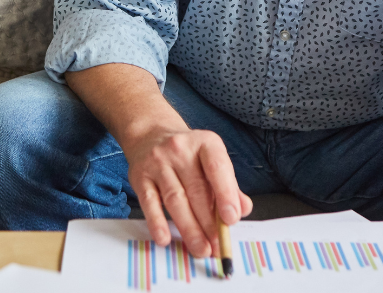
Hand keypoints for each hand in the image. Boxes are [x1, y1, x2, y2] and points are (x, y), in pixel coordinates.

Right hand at [122, 126, 252, 258]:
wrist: (151, 134)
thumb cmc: (188, 154)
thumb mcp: (211, 160)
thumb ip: (229, 185)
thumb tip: (242, 209)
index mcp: (205, 143)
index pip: (217, 167)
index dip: (225, 194)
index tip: (231, 220)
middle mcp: (180, 149)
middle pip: (196, 190)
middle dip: (209, 222)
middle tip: (217, 246)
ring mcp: (158, 162)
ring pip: (175, 199)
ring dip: (189, 228)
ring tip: (200, 248)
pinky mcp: (140, 176)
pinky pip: (149, 202)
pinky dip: (157, 222)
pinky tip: (165, 239)